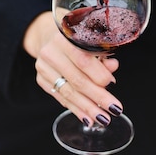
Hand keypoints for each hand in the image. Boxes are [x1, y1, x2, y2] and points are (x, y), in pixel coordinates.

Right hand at [24, 11, 121, 126]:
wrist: (50, 37)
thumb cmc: (77, 40)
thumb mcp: (91, 42)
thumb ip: (103, 55)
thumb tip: (113, 67)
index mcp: (65, 36)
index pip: (83, 59)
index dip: (99, 74)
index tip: (112, 83)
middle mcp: (51, 51)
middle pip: (77, 79)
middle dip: (98, 97)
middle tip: (114, 109)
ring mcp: (43, 66)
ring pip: (68, 92)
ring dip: (88, 108)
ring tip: (103, 118)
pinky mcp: (41, 79)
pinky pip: (61, 97)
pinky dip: (76, 109)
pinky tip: (88, 118)